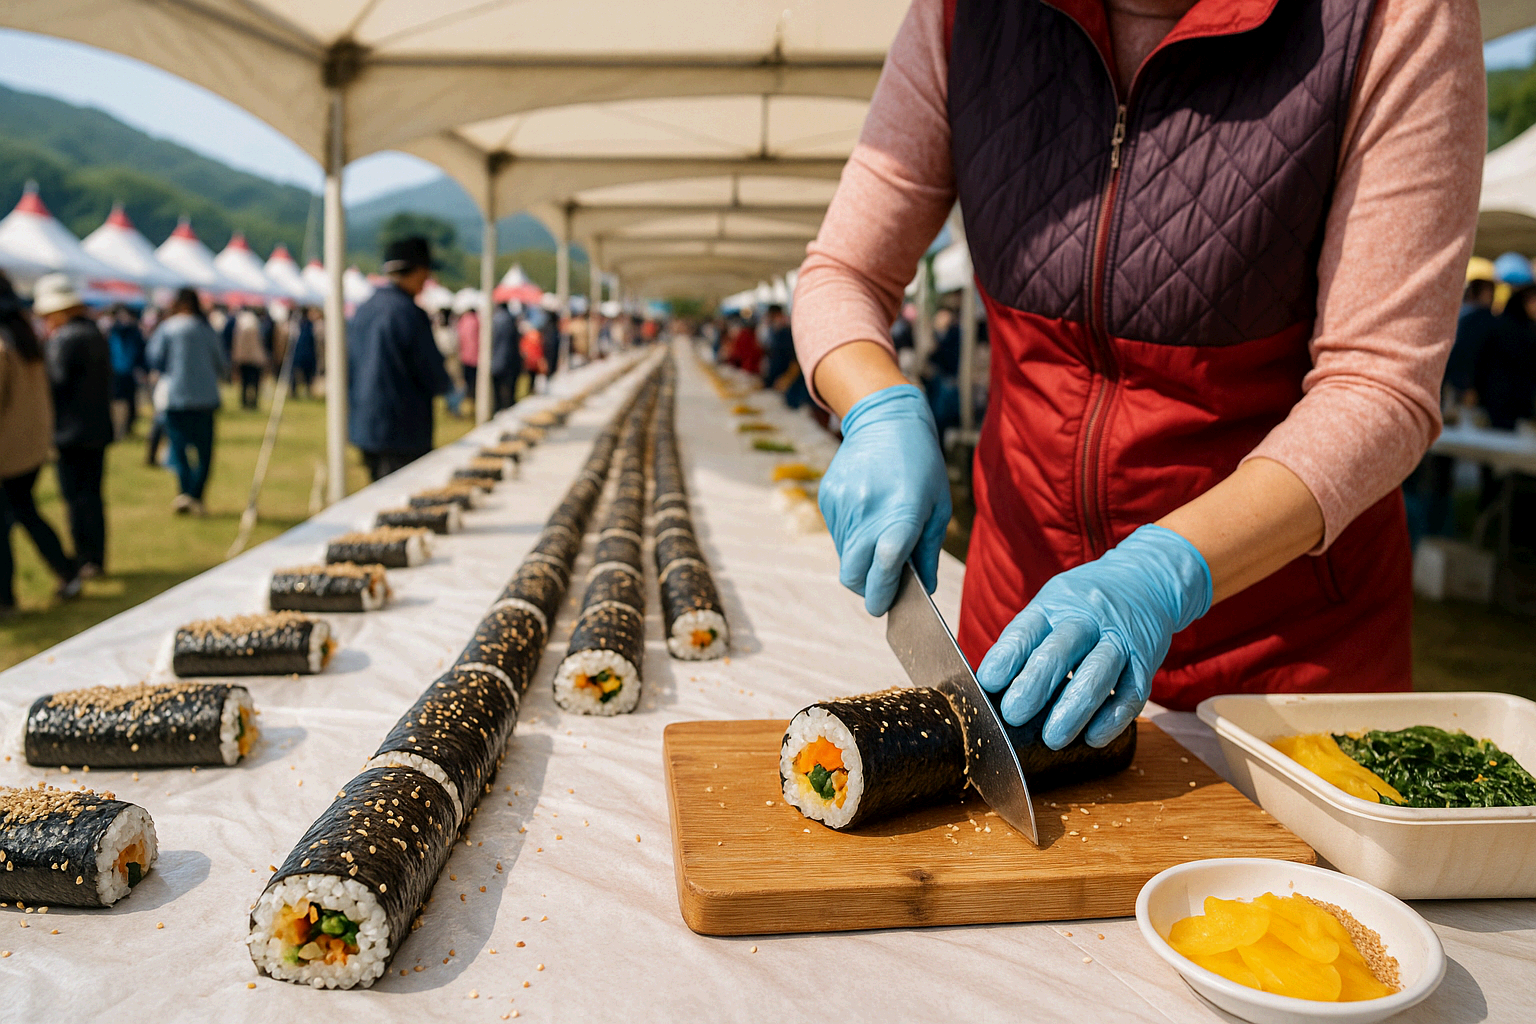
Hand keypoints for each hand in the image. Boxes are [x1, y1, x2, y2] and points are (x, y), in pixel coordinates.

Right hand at [819, 384, 950, 615]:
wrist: (885, 420)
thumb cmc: (921, 465)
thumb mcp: (937, 506)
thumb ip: (928, 551)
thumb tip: (921, 588)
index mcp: (901, 514)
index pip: (884, 569)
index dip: (882, 594)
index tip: (884, 607)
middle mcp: (867, 512)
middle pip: (853, 575)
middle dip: (865, 589)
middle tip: (881, 587)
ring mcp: (843, 505)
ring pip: (845, 556)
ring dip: (861, 560)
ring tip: (879, 535)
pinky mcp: (828, 498)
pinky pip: (837, 534)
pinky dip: (852, 538)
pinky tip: (867, 513)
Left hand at [976, 524, 1211, 748]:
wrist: (1147, 580)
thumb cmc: (1084, 605)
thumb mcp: (1052, 606)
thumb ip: (1027, 641)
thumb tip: (992, 688)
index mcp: (1054, 605)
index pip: (1027, 629)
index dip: (1007, 656)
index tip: (988, 682)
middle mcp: (1087, 619)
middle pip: (1060, 650)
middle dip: (1035, 684)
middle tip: (1013, 714)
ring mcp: (1119, 639)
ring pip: (1098, 673)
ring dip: (1074, 709)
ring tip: (1053, 739)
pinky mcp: (1146, 660)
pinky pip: (1132, 692)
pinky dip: (1113, 718)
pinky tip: (1093, 738)